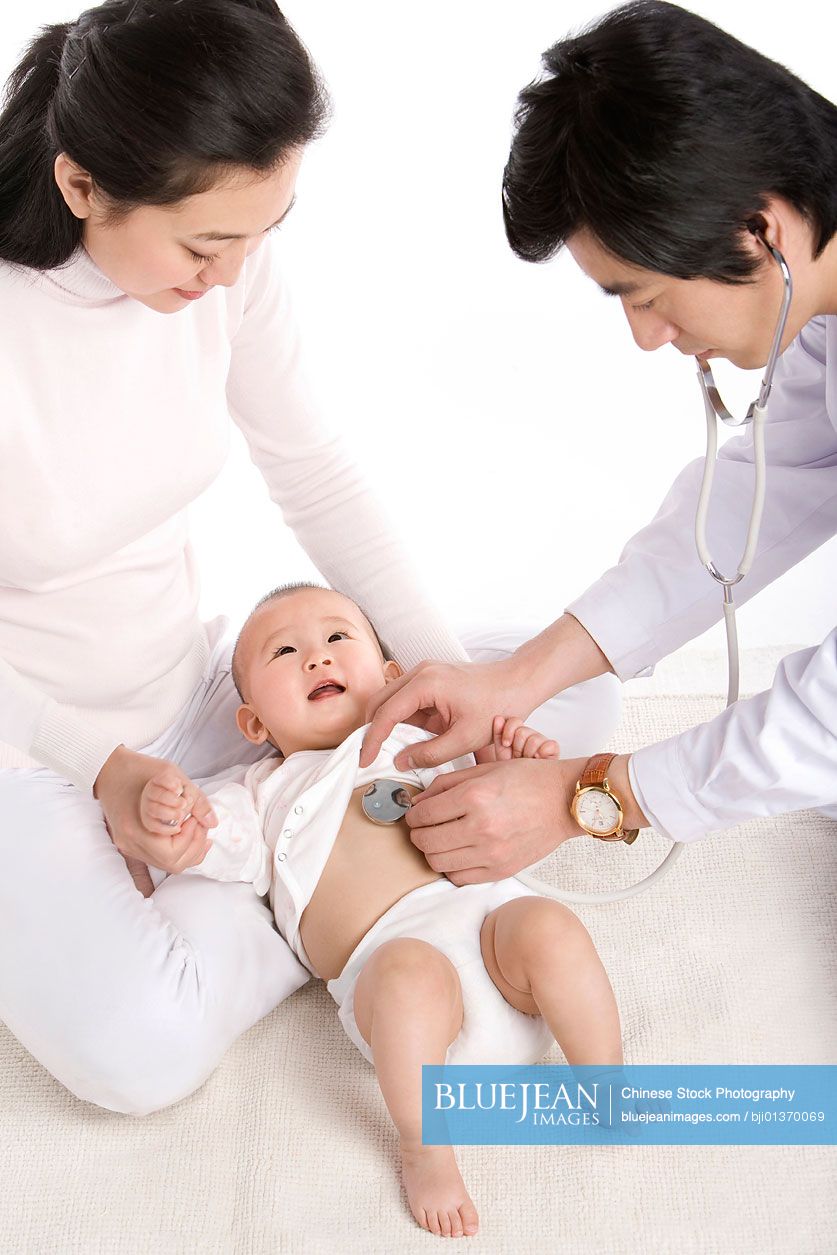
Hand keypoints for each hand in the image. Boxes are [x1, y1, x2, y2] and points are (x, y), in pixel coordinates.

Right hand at [93, 745, 217, 874]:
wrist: (108, 768)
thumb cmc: (138, 769)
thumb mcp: (171, 775)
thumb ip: (195, 799)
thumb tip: (212, 822)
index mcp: (135, 828)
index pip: (171, 854)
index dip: (191, 838)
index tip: (196, 818)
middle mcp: (129, 843)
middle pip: (171, 864)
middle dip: (193, 846)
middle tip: (200, 823)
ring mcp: (128, 846)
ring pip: (166, 864)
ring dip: (188, 849)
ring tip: (196, 826)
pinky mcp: (131, 844)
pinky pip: (159, 856)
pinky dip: (177, 848)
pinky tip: (188, 833)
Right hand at [360, 657, 533, 770]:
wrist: (518, 684)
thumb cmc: (498, 705)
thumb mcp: (465, 738)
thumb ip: (430, 753)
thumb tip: (401, 762)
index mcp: (426, 683)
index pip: (386, 713)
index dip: (372, 740)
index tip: (365, 760)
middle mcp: (420, 673)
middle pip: (380, 701)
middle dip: (372, 729)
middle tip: (369, 756)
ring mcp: (424, 674)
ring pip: (391, 701)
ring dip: (387, 725)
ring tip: (387, 751)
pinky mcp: (430, 681)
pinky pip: (407, 701)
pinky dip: (403, 720)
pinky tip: (409, 740)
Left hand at [404, 756, 587, 884]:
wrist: (563, 801)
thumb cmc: (528, 780)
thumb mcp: (484, 769)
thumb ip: (445, 784)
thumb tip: (418, 802)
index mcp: (475, 797)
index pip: (423, 815)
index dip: (412, 815)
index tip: (415, 814)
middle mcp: (481, 827)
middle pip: (426, 842)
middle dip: (418, 834)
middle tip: (423, 827)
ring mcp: (492, 853)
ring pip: (438, 863)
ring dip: (432, 852)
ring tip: (440, 840)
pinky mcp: (501, 870)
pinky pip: (460, 878)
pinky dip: (452, 867)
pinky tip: (458, 853)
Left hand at [474, 716, 558, 764]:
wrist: (519, 783)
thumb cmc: (511, 767)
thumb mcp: (502, 750)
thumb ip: (499, 734)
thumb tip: (498, 717)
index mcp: (519, 731)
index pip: (515, 721)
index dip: (508, 732)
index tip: (506, 744)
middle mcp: (532, 733)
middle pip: (522, 731)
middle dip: (517, 747)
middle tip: (518, 757)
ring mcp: (543, 740)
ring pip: (534, 739)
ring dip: (528, 753)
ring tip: (526, 761)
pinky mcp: (554, 749)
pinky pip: (550, 744)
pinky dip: (542, 752)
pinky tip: (537, 760)